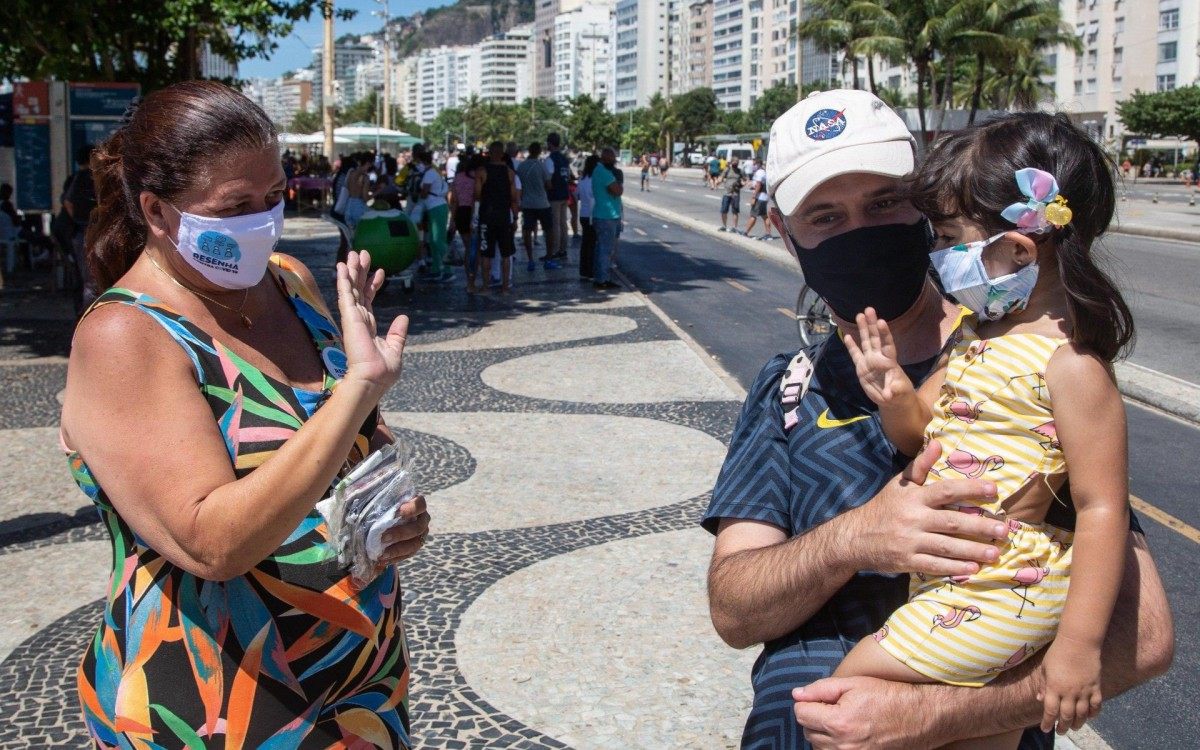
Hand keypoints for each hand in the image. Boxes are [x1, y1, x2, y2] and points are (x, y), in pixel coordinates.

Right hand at [336, 250, 408, 395]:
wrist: (374, 379)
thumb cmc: (383, 371)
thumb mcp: (395, 349)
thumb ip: (398, 333)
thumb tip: (403, 317)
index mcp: (369, 327)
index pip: (369, 300)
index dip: (373, 285)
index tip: (380, 271)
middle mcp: (358, 320)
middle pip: (358, 290)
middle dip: (360, 272)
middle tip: (362, 254)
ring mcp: (352, 318)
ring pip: (351, 288)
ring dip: (351, 270)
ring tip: (352, 253)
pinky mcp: (349, 317)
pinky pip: (345, 294)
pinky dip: (344, 279)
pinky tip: (342, 266)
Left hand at [374, 494, 430, 569]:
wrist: (383, 518)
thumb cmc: (380, 505)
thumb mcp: (374, 499)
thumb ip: (370, 498)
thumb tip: (357, 503)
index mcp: (416, 503)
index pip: (420, 504)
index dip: (411, 509)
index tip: (396, 514)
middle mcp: (422, 518)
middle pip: (418, 527)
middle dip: (400, 533)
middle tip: (383, 537)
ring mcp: (421, 534)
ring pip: (416, 543)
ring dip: (398, 549)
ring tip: (382, 554)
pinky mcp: (415, 546)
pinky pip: (409, 554)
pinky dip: (396, 558)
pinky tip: (382, 560)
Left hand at [792, 677, 927, 748]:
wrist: (919, 717)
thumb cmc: (888, 696)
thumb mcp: (854, 684)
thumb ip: (821, 689)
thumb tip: (797, 694)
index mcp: (838, 721)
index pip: (801, 714)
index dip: (807, 703)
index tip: (820, 699)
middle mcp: (843, 744)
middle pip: (807, 731)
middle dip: (815, 718)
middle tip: (834, 708)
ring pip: (818, 746)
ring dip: (823, 733)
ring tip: (842, 721)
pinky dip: (834, 745)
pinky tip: (847, 734)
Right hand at [844, 307, 912, 406]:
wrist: (892, 400)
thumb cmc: (899, 394)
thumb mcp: (899, 394)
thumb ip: (894, 391)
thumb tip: (888, 394)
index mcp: (890, 362)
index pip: (887, 345)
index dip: (885, 333)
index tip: (881, 321)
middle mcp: (879, 358)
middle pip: (875, 338)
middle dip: (872, 324)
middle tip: (869, 309)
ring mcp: (869, 361)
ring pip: (865, 342)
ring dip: (862, 329)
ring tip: (859, 314)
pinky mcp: (861, 368)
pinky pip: (855, 354)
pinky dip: (851, 346)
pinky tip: (846, 335)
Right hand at [845, 440, 1003, 577]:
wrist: (854, 537)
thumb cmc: (883, 507)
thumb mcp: (899, 484)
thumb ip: (921, 466)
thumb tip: (937, 443)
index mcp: (913, 497)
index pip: (946, 491)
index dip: (971, 489)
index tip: (994, 491)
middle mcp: (913, 518)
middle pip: (952, 522)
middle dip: (980, 527)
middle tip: (1004, 530)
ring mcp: (909, 542)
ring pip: (947, 547)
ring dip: (974, 550)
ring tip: (996, 553)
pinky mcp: (907, 561)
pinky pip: (935, 565)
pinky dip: (955, 568)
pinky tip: (973, 569)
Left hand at [1038, 635, 1102, 733]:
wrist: (1078, 642)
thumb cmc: (1058, 653)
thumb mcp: (1045, 668)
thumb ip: (1043, 685)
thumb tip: (1040, 699)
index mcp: (1054, 687)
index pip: (1050, 711)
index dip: (1047, 722)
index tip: (1045, 729)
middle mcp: (1069, 692)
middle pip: (1066, 716)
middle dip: (1063, 726)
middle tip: (1060, 731)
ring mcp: (1084, 691)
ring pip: (1082, 714)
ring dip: (1078, 723)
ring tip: (1074, 727)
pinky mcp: (1096, 687)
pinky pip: (1096, 705)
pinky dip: (1093, 714)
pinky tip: (1089, 717)